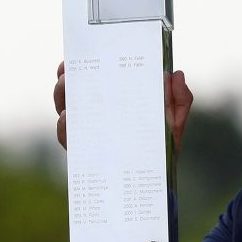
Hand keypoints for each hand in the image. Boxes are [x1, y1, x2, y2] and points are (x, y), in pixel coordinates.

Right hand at [53, 63, 192, 156]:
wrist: (158, 183)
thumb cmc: (164, 149)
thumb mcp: (174, 122)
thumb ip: (179, 100)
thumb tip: (175, 74)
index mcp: (115, 103)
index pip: (92, 81)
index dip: (79, 68)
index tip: (74, 58)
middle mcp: (98, 117)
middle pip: (72, 93)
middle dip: (66, 80)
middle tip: (67, 73)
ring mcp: (90, 135)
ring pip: (65, 112)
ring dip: (61, 98)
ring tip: (66, 88)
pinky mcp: (86, 154)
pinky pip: (69, 140)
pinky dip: (65, 129)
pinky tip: (67, 119)